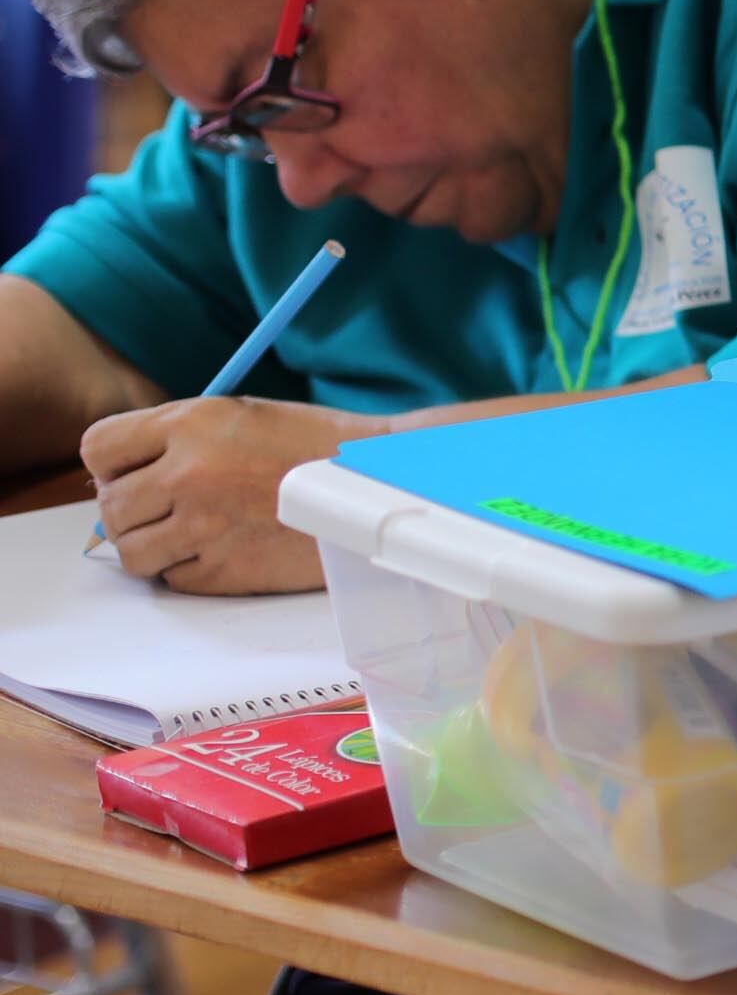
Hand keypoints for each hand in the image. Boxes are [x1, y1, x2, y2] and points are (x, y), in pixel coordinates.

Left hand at [81, 396, 384, 593]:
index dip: (112, 463)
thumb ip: (176, 438)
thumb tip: (117, 474)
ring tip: (193, 532)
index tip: (135, 471)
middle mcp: (190, 474)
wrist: (380, 485)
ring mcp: (205, 527)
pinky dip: (190, 568)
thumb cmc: (315, 446)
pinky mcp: (225, 572)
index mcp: (192, 424)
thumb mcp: (240, 416)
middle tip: (172, 506)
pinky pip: (173, 578)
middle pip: (111, 506)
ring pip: (133, 552)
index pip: (98, 448)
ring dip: (154, 545)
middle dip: (134, 508)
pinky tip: (226, 547)